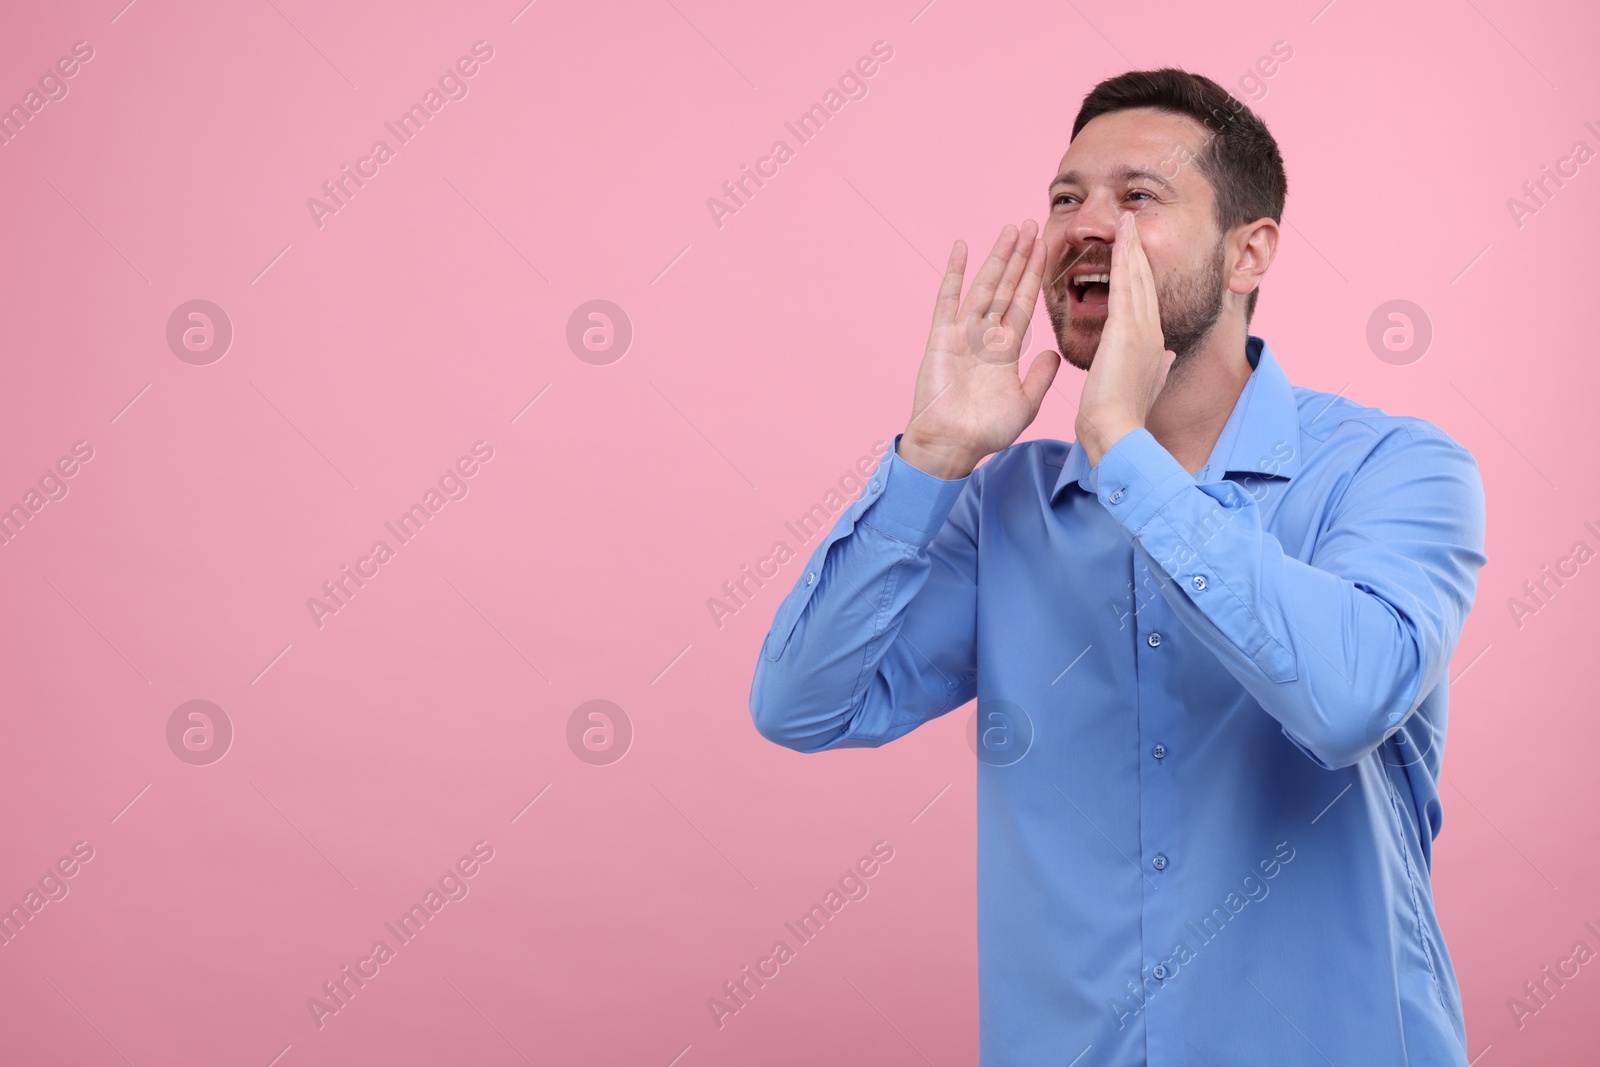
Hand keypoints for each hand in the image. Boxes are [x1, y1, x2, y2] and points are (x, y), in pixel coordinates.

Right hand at [899, 220, 1062, 479]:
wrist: (953, 445)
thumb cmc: (986, 431)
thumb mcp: (1026, 403)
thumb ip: (1041, 376)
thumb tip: (1055, 352)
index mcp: (1006, 349)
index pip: (1025, 303)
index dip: (1036, 275)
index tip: (1046, 247)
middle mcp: (986, 335)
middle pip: (1007, 286)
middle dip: (1019, 256)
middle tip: (1031, 223)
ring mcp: (963, 333)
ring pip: (984, 286)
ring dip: (997, 257)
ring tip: (1010, 228)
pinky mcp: (942, 337)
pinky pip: (947, 299)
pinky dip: (954, 274)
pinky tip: (961, 248)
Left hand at [1074, 211, 1175, 466]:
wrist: (1117, 433)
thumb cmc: (1121, 417)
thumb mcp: (1145, 386)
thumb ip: (1157, 368)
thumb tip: (1167, 357)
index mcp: (1153, 344)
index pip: (1146, 300)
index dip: (1143, 273)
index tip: (1136, 250)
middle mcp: (1152, 331)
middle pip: (1145, 281)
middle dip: (1139, 250)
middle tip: (1132, 220)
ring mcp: (1142, 329)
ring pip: (1137, 277)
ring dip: (1132, 245)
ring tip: (1126, 219)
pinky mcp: (1127, 330)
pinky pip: (1126, 285)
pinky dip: (1124, 259)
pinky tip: (1121, 236)